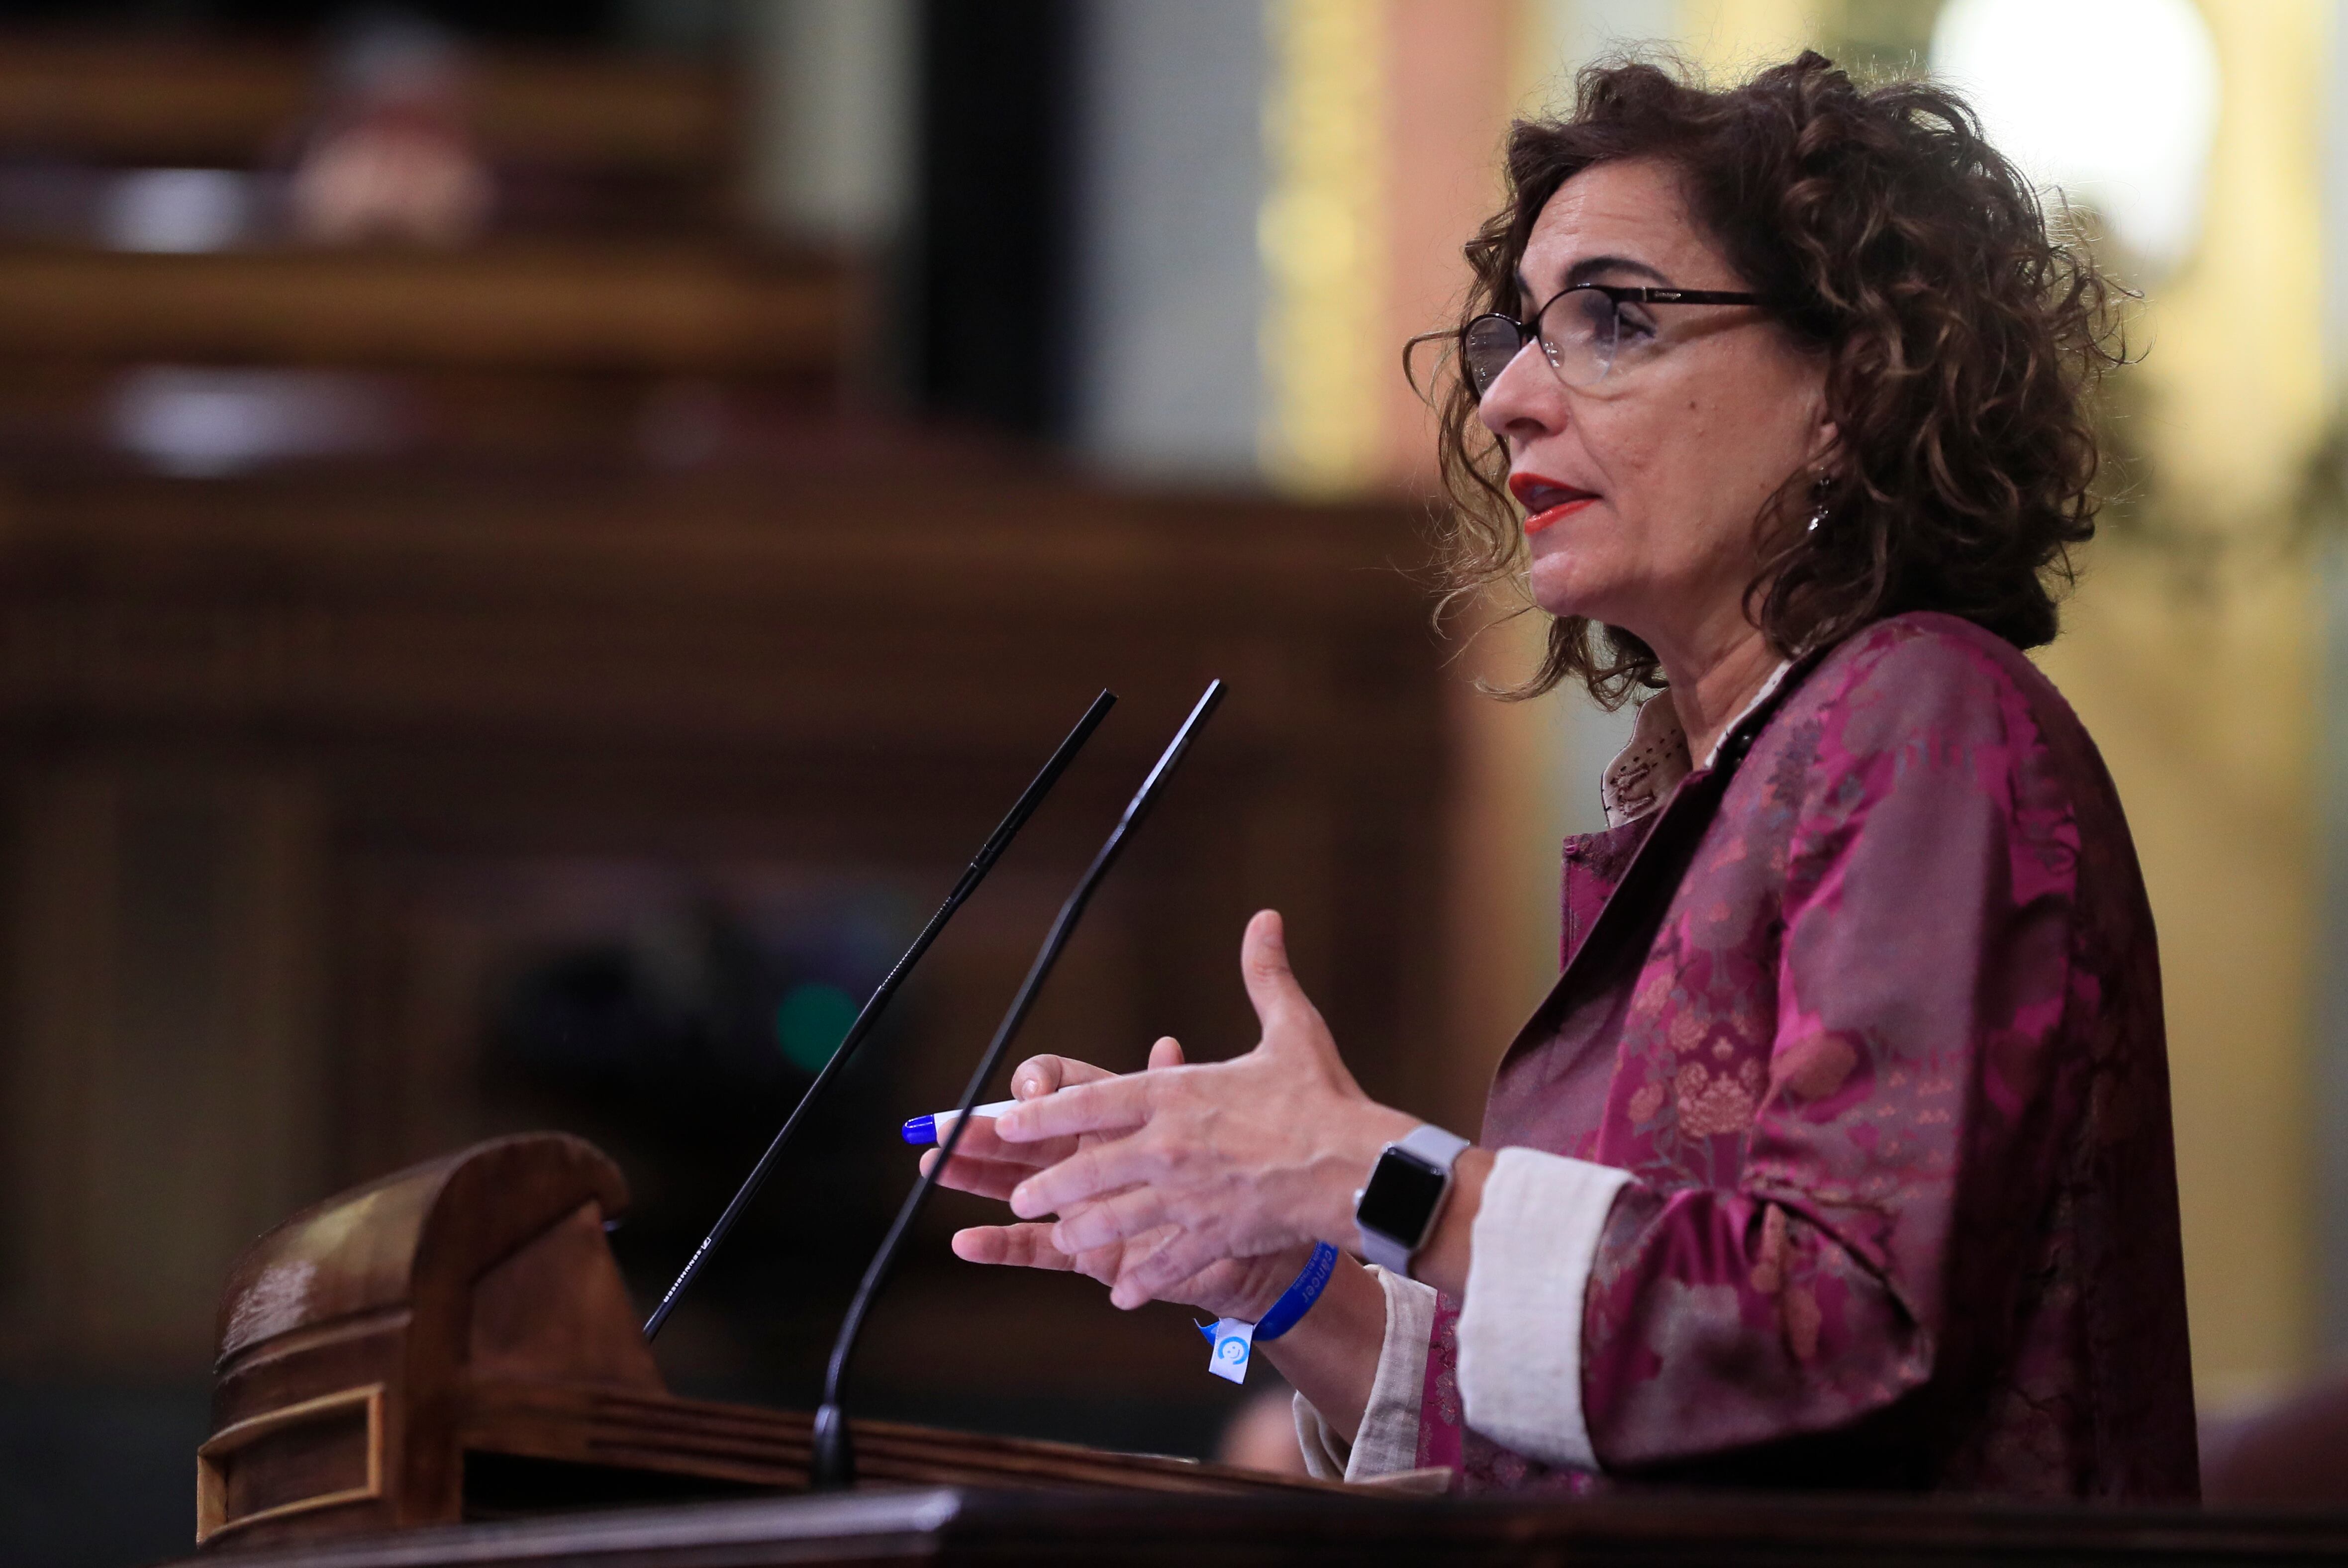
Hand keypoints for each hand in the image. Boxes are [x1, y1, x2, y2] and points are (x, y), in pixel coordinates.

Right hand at [926, 1040, 1301, 1319]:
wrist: (1264, 1241)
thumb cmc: (1238, 1174)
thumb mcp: (1214, 1125)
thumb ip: (1181, 1087)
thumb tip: (1167, 1044)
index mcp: (1118, 1119)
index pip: (1064, 1092)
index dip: (1039, 1087)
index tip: (1028, 1088)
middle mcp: (1094, 1160)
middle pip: (1026, 1140)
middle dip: (983, 1131)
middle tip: (941, 1124)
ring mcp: (1087, 1207)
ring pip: (1019, 1187)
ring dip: (976, 1177)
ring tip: (935, 1166)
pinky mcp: (1090, 1254)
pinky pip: (1038, 1250)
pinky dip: (1001, 1246)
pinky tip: (965, 1241)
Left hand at [993, 909, 1415, 1308]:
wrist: (1358, 1168)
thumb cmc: (1324, 1098)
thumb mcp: (1292, 1030)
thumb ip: (1266, 977)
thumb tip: (1265, 921)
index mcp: (1178, 1095)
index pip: (1092, 1100)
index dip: (1042, 1112)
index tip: (1006, 1120)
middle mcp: (1170, 1147)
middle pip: (1087, 1169)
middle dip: (1048, 1184)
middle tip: (1021, 1194)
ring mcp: (1187, 1197)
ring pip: (1113, 1220)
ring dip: (1081, 1230)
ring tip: (1062, 1236)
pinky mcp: (1212, 1235)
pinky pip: (1163, 1263)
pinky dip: (1141, 1281)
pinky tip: (1121, 1294)